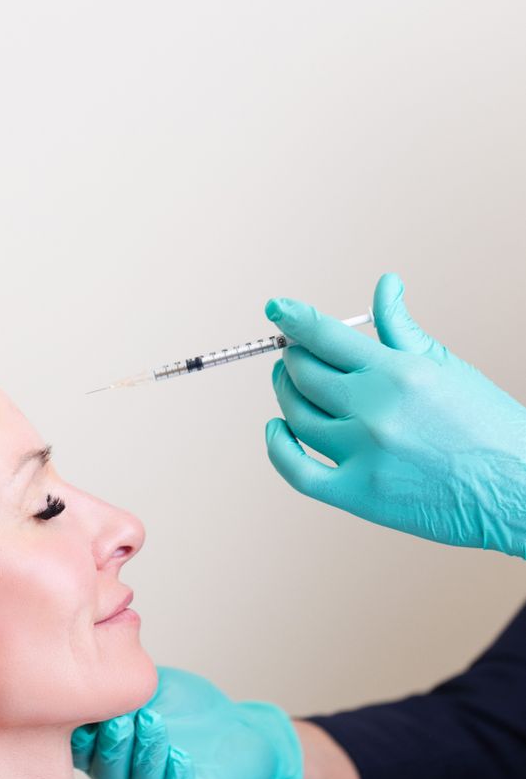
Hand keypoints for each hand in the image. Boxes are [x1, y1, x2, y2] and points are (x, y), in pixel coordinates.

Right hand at [71, 666, 303, 778]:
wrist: (239, 728)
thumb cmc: (187, 707)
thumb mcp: (150, 687)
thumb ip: (122, 686)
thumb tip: (95, 672)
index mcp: (102, 754)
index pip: (80, 751)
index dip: (80, 734)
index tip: (89, 707)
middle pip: (106, 774)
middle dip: (112, 747)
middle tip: (121, 720)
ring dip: (145, 756)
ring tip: (154, 722)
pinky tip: (180, 757)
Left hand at [264, 272, 525, 558]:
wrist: (517, 490)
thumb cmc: (488, 426)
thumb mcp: (446, 366)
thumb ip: (401, 327)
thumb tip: (384, 284)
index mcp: (398, 372)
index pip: (325, 335)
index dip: (294, 318)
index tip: (277, 309)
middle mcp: (375, 410)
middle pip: (304, 373)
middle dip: (293, 356)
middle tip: (295, 352)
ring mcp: (363, 454)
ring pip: (297, 416)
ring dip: (285, 394)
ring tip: (290, 383)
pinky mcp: (359, 494)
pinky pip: (297, 471)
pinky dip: (277, 447)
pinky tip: (277, 429)